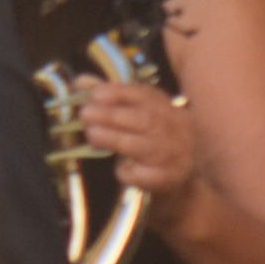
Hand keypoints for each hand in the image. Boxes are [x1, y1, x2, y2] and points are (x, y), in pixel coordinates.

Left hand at [77, 77, 199, 216]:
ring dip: (115, 139)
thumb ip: (110, 98)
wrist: (184, 181)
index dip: (119, 93)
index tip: (96, 94)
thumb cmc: (153, 140)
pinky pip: (143, 175)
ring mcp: (173, 155)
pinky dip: (127, 172)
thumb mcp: (137, 115)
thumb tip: (80, 82)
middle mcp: (175, 129)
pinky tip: (119, 169)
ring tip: (93, 135)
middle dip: (111, 116)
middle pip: (143, 120)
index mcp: (166, 108)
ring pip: (143, 147)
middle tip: (85, 115)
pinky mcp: (167, 180)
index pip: (144, 95)